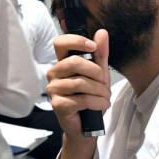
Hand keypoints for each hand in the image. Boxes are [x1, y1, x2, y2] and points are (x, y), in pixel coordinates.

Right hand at [46, 29, 110, 158]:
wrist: (87, 126)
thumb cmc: (90, 97)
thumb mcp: (99, 74)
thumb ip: (100, 54)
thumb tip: (101, 32)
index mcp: (63, 63)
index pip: (60, 43)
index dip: (76, 41)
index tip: (92, 47)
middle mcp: (54, 74)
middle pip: (73, 62)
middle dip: (96, 72)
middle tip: (104, 82)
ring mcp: (54, 90)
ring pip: (81, 82)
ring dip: (100, 91)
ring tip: (104, 97)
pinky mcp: (58, 105)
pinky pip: (83, 99)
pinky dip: (98, 102)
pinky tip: (102, 106)